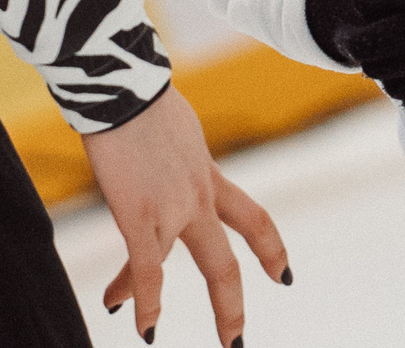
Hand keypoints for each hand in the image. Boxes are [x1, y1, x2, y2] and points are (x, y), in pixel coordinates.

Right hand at [82, 87, 289, 344]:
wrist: (121, 82)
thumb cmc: (133, 90)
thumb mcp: (169, 122)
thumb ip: (170, 147)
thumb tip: (154, 146)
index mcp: (206, 173)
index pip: (251, 217)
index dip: (270, 250)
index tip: (283, 276)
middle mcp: (198, 196)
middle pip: (226, 262)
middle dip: (230, 306)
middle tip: (235, 341)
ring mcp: (173, 207)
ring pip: (186, 269)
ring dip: (158, 305)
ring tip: (147, 334)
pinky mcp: (140, 213)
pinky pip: (146, 271)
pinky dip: (142, 301)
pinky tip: (140, 325)